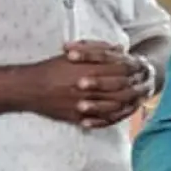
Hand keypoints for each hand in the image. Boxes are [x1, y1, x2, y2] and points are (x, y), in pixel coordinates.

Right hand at [19, 41, 145, 128]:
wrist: (28, 88)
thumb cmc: (51, 68)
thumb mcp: (75, 53)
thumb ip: (98, 49)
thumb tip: (120, 49)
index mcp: (88, 70)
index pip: (120, 70)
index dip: (132, 70)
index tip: (138, 70)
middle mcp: (88, 88)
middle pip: (120, 90)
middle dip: (134, 89)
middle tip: (142, 89)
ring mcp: (83, 105)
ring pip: (113, 107)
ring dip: (126, 105)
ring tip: (134, 102)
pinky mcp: (77, 117)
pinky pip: (100, 121)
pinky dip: (111, 119)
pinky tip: (117, 115)